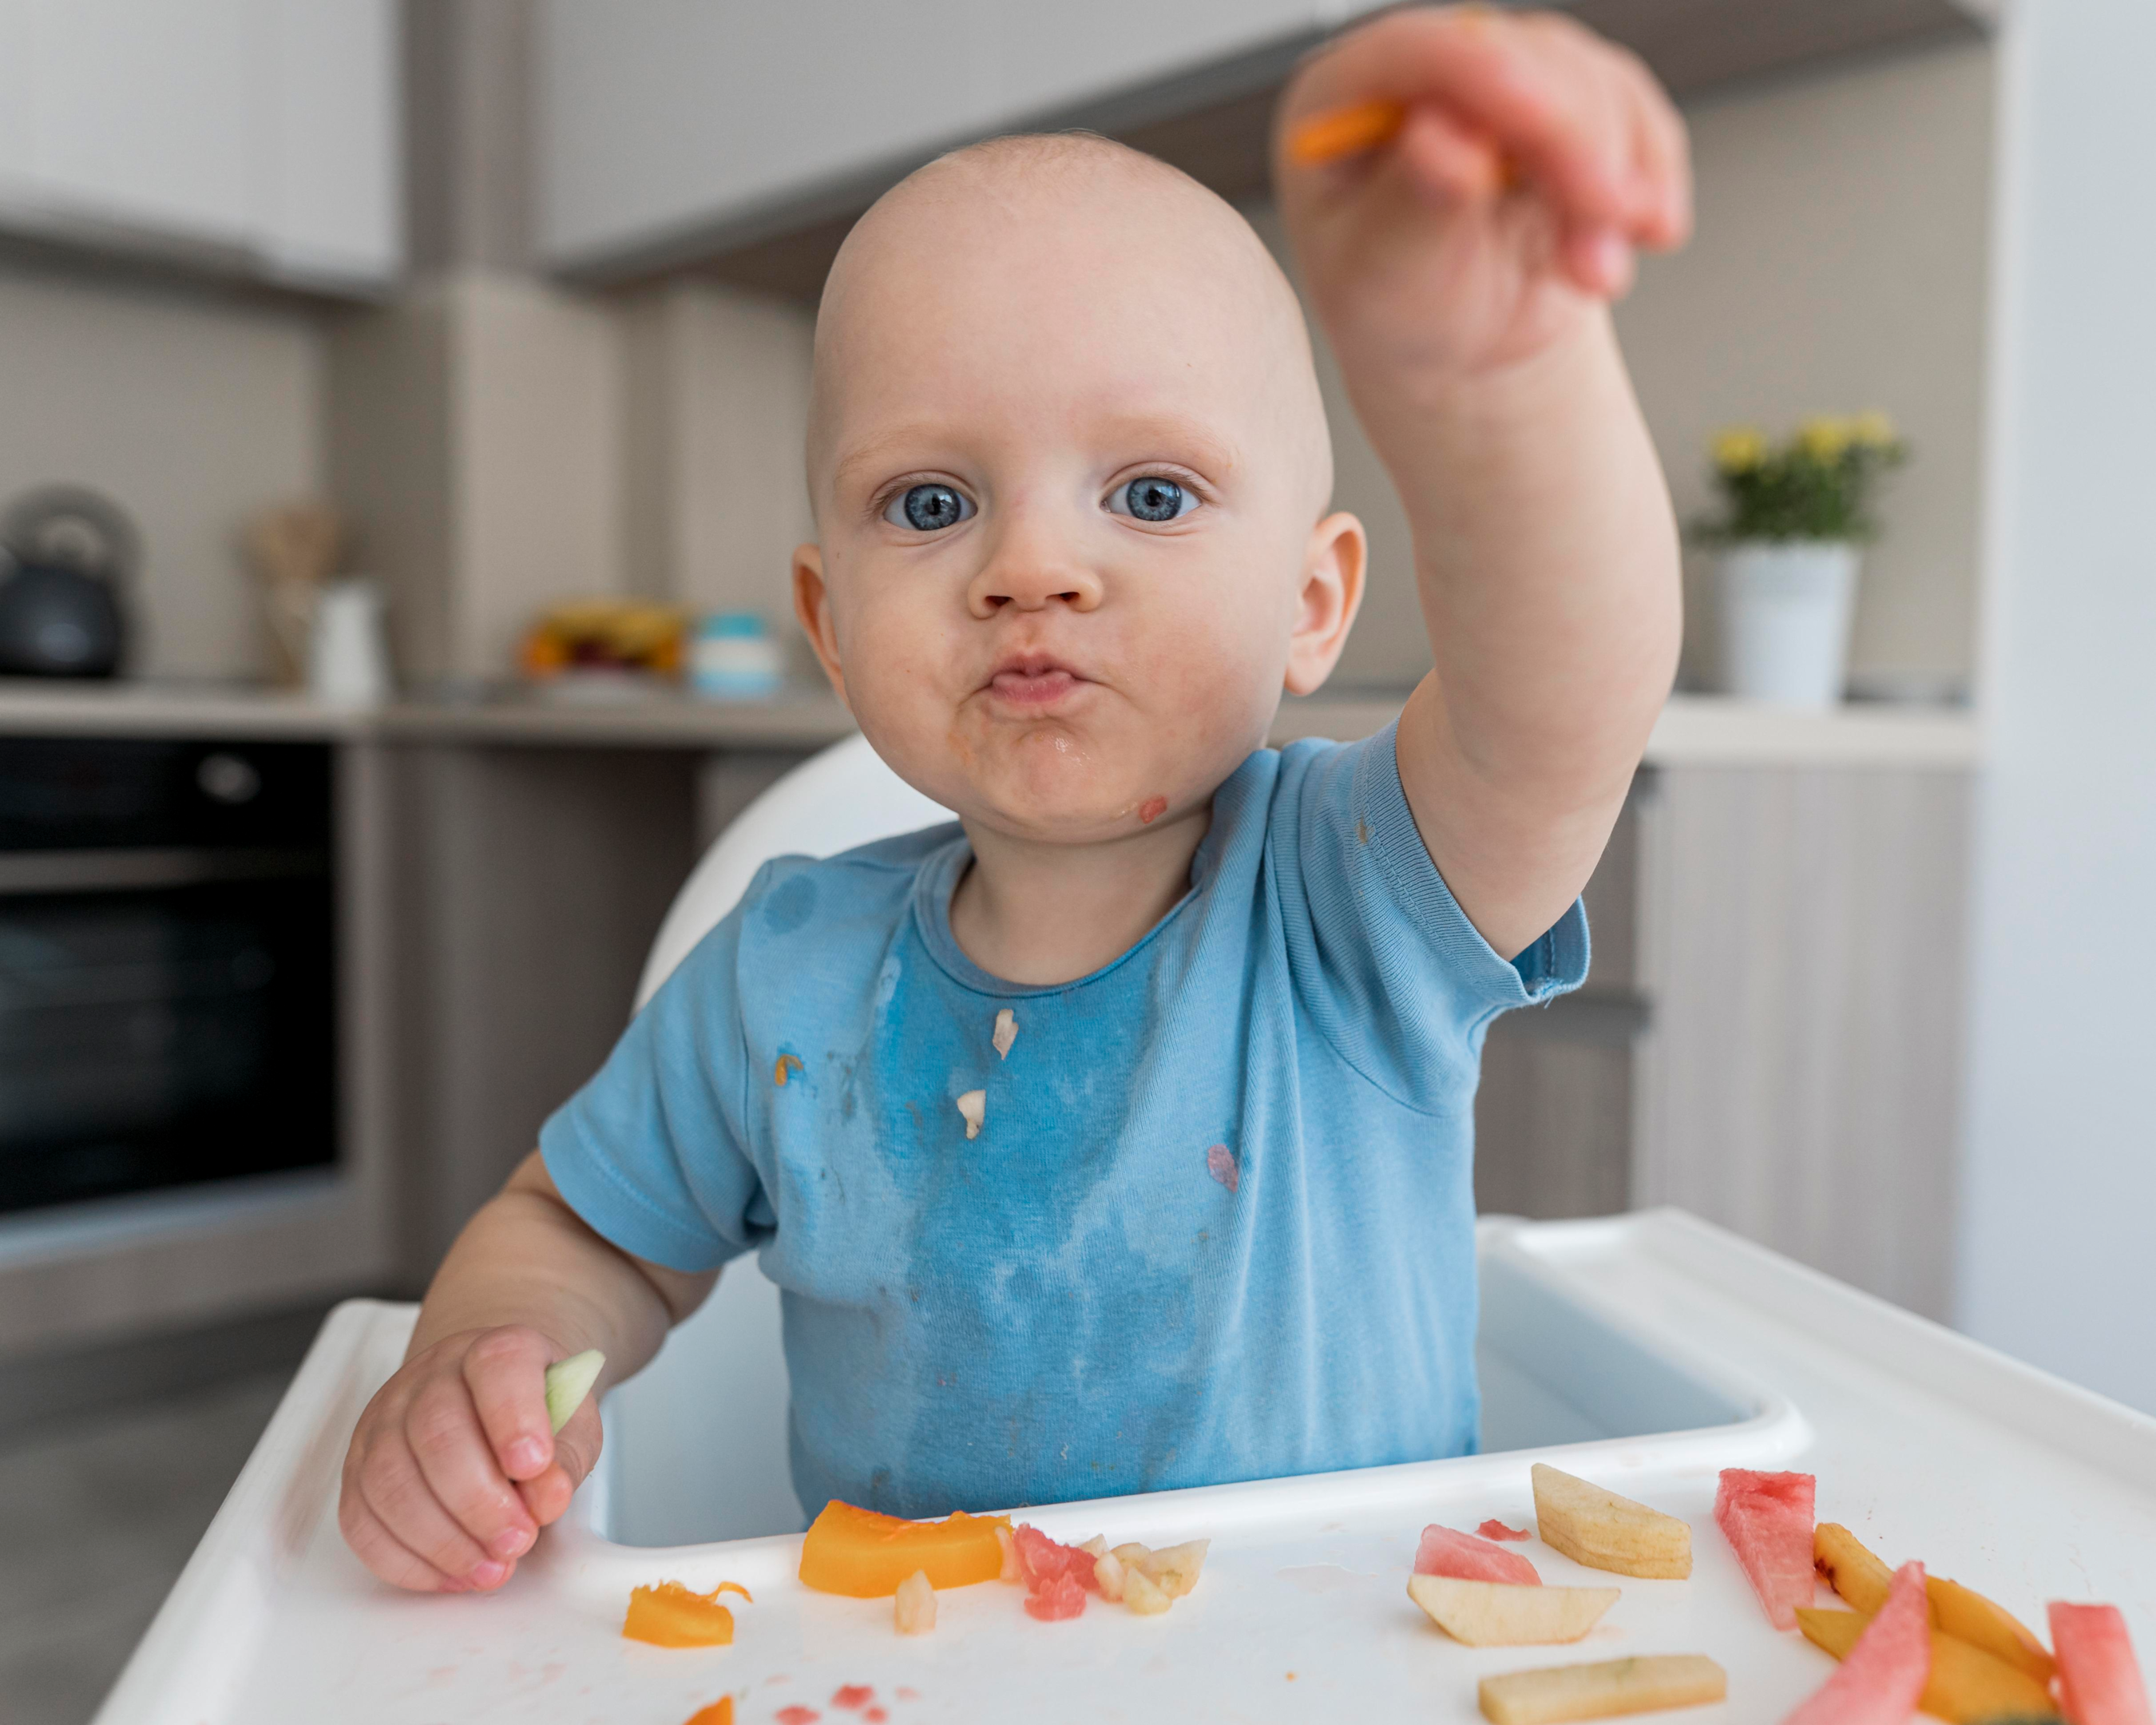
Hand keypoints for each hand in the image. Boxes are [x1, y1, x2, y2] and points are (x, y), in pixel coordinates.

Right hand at [339, 1326, 601, 1591]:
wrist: (494, 1402)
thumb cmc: (536, 1418)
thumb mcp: (573, 1427)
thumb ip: (567, 1459)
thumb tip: (547, 1497)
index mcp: (495, 1352)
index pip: (498, 1364)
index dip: (514, 1417)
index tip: (534, 1465)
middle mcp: (431, 1377)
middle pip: (436, 1432)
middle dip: (478, 1501)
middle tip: (517, 1541)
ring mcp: (385, 1420)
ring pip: (390, 1481)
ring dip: (442, 1540)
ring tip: (491, 1568)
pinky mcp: (358, 1468)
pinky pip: (362, 1520)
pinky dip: (406, 1561)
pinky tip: (451, 1574)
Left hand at [1276, 6, 1689, 382]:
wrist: (1460, 351)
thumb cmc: (1401, 314)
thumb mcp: (1386, 279)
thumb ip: (1410, 206)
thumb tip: (1441, 138)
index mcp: (1342, 100)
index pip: (1421, 53)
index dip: (1490, 78)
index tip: (1543, 124)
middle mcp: (1425, 74)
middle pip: (1523, 59)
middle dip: (1576, 145)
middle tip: (1604, 220)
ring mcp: (1505, 80)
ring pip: (1591, 81)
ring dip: (1616, 179)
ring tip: (1598, 272)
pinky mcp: (1569, 103)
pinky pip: (1632, 112)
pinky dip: (1650, 175)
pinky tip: (1646, 233)